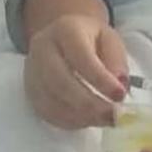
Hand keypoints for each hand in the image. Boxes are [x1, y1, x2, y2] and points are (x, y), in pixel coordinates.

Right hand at [24, 14, 127, 129]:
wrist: (63, 36)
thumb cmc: (90, 38)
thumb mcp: (109, 38)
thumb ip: (116, 60)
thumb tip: (120, 85)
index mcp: (65, 30)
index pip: (81, 57)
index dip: (100, 79)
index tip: (120, 95)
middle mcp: (43, 50)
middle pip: (62, 83)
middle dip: (90, 103)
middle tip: (113, 115)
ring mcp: (32, 72)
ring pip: (53, 102)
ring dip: (82, 116)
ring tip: (105, 119)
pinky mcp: (30, 92)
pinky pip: (48, 113)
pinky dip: (71, 121)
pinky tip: (89, 120)